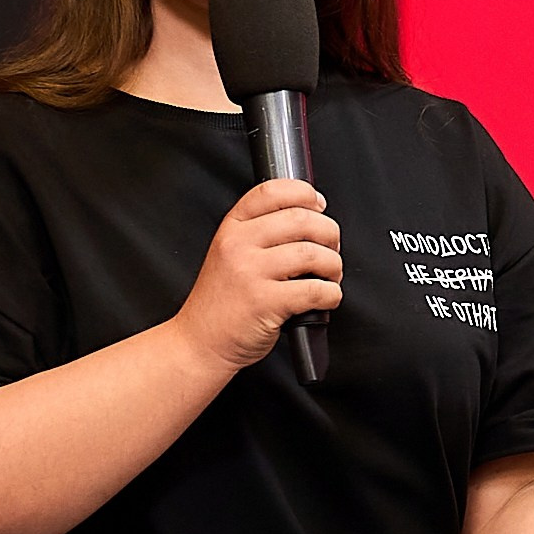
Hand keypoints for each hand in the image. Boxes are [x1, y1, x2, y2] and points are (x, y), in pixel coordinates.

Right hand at [171, 179, 340, 370]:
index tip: (319, 206)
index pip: (272, 191)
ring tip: (329, 276)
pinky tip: (326, 297)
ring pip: (313, 254)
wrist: (199, 341)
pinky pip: (315, 290)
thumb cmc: (222, 301)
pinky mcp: (265, 302)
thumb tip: (311, 216)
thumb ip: (261, 232)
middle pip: (301, 219)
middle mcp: (239, 245)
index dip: (305, 193)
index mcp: (232, 228)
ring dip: (333, 266)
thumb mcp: (229, 253)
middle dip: (329, 234)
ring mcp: (250, 273)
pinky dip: (331, 294)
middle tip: (331, 249)